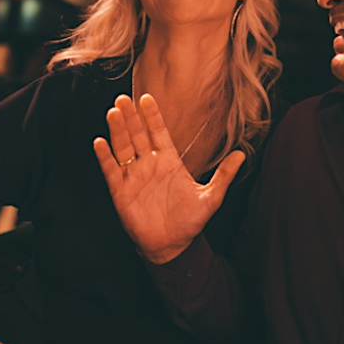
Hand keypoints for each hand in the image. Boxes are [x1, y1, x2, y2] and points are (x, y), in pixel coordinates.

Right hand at [94, 94, 244, 263]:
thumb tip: (242, 155)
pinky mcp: (121, 191)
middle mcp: (149, 164)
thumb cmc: (189, 221)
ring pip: (123, 148)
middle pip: (137, 135)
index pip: (159, 132)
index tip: (147, 98)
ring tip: (113, 112)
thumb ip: (224, 175)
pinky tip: (100, 142)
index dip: (152, 116)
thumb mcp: (211, 197)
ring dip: (118, 130)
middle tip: (123, 98)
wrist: (172, 245)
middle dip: (131, 117)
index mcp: (169, 161)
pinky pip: (111, 170)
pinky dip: (105, 157)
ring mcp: (134, 176)